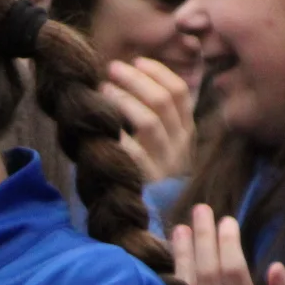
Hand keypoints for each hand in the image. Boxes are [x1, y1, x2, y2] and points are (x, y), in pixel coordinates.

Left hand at [103, 58, 195, 182]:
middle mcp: (180, 146)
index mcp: (186, 133)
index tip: (136, 61)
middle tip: (112, 68)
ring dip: (123, 99)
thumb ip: (154, 119)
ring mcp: (164, 164)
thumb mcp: (161, 147)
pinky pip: (130, 151)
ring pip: (148, 120)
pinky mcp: (146, 181)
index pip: (180, 92)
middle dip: (136, 79)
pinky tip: (99, 123)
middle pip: (163, 100)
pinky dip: (114, 133)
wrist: (153, 224)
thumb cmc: (149, 178)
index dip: (158, 72)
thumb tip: (128, 80)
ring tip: (103, 89)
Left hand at [170, 203, 284, 284]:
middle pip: (207, 270)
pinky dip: (169, 273)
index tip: (227, 221)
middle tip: (202, 210)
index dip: (229, 244)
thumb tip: (271, 270)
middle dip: (204, 237)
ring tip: (181, 225)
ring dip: (183, 250)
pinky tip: (167, 256)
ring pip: (186, 281)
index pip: (234, 274)